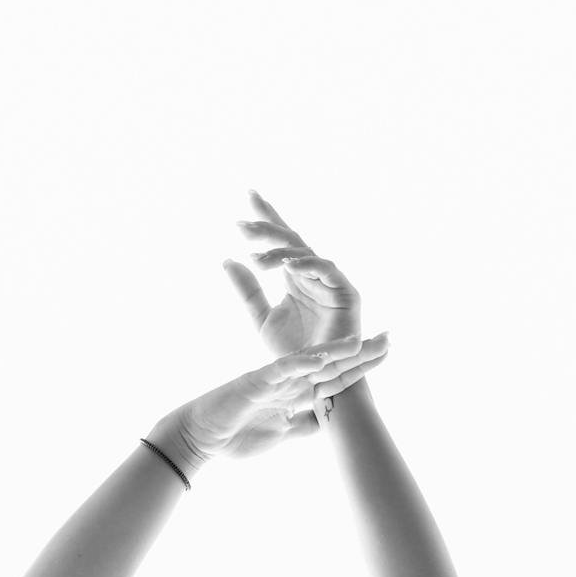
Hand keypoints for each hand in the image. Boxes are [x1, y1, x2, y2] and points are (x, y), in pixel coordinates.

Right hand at [162, 332, 389, 467]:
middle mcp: (289, 381)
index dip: (360, 367)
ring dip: (334, 351)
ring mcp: (273, 379)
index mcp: (296, 392)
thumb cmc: (236, 436)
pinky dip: (300, 364)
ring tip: (360, 341)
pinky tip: (320, 357)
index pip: (334, 378)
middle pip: (330, 362)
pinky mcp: (256, 382)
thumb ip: (304, 425)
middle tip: (388, 338)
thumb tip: (330, 424)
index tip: (385, 355)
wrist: (202, 438)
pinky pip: (281, 370)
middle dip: (359, 352)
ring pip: (309, 360)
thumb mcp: (282, 434)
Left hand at [223, 190, 362, 357]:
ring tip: (255, 253)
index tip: (248, 196)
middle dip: (268, 228)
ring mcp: (332, 281)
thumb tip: (228, 259)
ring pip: (306, 252)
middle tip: (242, 225)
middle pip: (291, 240)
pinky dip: (307, 265)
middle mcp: (314, 273)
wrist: (315, 381)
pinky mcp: (347, 293)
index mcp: (295, 276)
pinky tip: (286, 264)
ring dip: (280, 251)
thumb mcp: (262, 318)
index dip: (266, 218)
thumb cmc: (292, 353)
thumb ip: (248, 290)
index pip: (280, 241)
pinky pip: (326, 270)